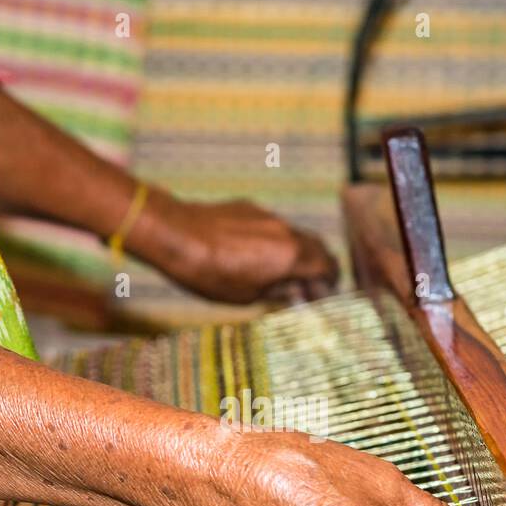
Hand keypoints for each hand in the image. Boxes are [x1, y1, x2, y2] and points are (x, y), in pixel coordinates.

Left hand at [135, 193, 339, 303]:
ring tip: (284, 274)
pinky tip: (258, 256)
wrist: (175, 235)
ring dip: (298, 254)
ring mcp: (268, 216)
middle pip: (318, 247)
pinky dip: (277, 242)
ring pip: (295, 235)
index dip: (329, 284)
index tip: (323, 296)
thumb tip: (294, 294)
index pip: (327, 267)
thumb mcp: (246, 296)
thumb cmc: (210, 274)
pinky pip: (273, 227)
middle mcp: (286, 232)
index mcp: (291, 257)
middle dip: (320, 267)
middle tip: (312, 286)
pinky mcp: (250, 209)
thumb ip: (277, 293)